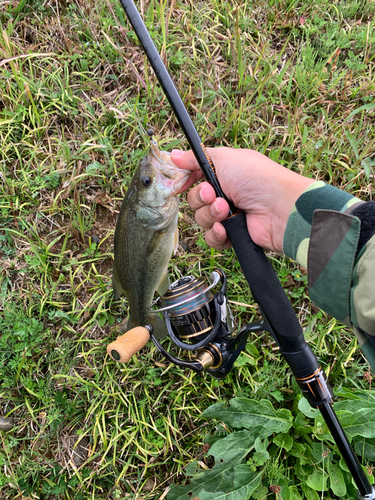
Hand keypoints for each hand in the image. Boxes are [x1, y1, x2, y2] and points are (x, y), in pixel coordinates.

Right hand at [171, 147, 313, 252]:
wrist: (279, 208)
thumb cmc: (257, 178)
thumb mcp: (224, 158)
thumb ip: (196, 158)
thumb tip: (174, 154)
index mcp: (225, 174)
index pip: (196, 177)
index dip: (187, 181)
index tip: (182, 183)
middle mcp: (226, 194)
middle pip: (196, 200)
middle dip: (202, 198)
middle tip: (215, 195)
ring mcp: (230, 215)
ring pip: (201, 219)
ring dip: (210, 214)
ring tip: (226, 210)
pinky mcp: (233, 235)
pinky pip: (212, 238)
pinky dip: (216, 234)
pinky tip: (226, 228)